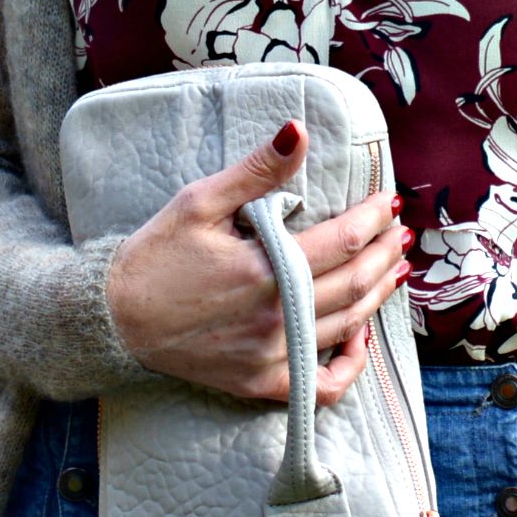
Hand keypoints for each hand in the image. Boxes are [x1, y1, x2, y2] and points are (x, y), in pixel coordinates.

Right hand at [103, 118, 409, 408]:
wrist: (114, 318)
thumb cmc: (156, 255)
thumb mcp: (200, 201)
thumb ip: (257, 170)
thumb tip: (299, 131)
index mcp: (264, 270)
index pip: (345, 241)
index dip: (375, 218)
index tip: (389, 201)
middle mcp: (275, 318)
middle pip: (357, 283)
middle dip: (387, 253)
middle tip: (401, 230)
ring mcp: (270, 356)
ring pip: (348, 326)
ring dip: (380, 294)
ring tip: (396, 267)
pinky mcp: (259, 382)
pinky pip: (322, 385)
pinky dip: (351, 364)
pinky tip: (361, 336)